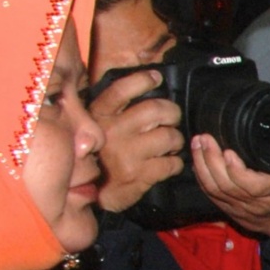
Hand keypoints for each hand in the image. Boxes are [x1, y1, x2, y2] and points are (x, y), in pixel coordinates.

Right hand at [91, 68, 186, 211]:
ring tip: (171, 144)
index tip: (156, 78)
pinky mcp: (140, 174)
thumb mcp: (98, 126)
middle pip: (155, 110)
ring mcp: (127, 153)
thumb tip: (144, 90)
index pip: (122, 90)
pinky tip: (169, 163)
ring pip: (169, 137)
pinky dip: (176, 163)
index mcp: (100, 116)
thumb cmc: (101, 155)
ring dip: (176, 140)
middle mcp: (113, 131)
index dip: (143, 80)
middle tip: (172, 119)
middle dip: (172, 113)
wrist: (93, 191)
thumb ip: (114, 110)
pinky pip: (172, 163)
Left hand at [189, 133, 269, 248]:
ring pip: (215, 190)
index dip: (235, 170)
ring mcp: (242, 209)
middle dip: (211, 160)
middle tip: (204, 138)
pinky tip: (198, 162)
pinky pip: (212, 196)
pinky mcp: (233, 212)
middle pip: (226, 185)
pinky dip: (202, 178)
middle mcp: (257, 203)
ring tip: (197, 145)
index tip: (228, 151)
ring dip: (202, 166)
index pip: (251, 185)